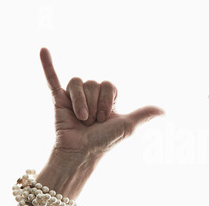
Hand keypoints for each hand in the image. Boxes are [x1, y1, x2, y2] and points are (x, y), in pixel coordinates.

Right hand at [40, 48, 163, 158]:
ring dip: (80, 103)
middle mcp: (91, 96)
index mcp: (107, 99)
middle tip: (91, 122)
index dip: (107, 100)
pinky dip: (47, 65)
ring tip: (80, 119)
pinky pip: (52, 79)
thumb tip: (164, 110)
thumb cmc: (104, 141)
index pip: (109, 85)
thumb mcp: (127, 126)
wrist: (81, 152)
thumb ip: (143, 115)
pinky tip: (43, 50)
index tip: (105, 118)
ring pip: (77, 83)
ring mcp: (74, 97)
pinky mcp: (58, 100)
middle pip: (93, 83)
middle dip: (93, 104)